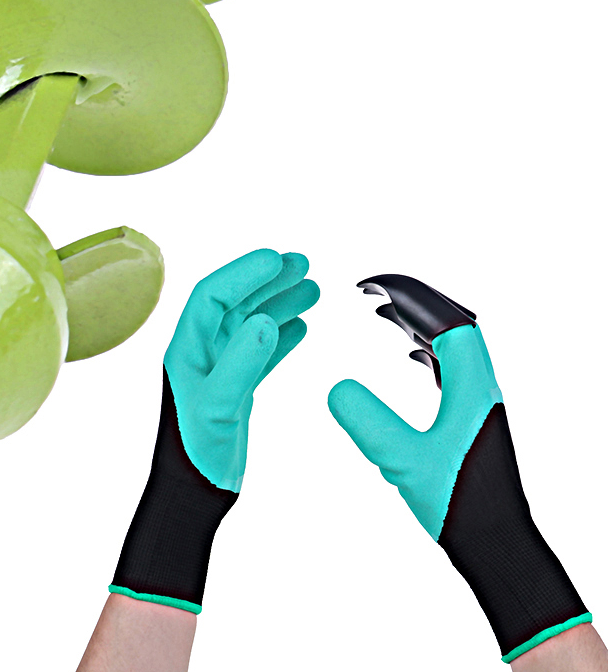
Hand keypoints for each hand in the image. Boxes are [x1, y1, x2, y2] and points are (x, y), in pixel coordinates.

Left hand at [110, 248, 318, 616]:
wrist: (193, 493)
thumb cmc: (194, 451)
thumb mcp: (218, 405)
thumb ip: (241, 363)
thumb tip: (263, 320)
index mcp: (187, 346)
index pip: (214, 293)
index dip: (244, 272)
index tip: (276, 259)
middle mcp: (200, 351)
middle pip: (234, 301)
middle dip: (266, 280)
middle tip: (301, 264)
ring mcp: (217, 369)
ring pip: (250, 324)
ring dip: (278, 304)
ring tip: (312, 289)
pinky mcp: (233, 389)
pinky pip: (259, 352)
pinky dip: (280, 337)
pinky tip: (301, 327)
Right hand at [330, 275, 594, 664]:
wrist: (499, 547)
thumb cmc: (463, 507)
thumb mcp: (404, 462)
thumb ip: (369, 422)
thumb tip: (336, 386)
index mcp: (470, 387)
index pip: (445, 320)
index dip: (409, 296)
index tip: (369, 289)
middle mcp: (479, 387)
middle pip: (452, 323)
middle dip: (412, 300)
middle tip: (373, 292)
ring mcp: (477, 402)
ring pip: (452, 344)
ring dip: (420, 321)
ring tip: (384, 313)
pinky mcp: (472, 419)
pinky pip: (451, 365)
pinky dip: (428, 347)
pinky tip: (410, 355)